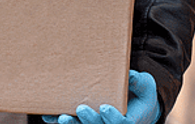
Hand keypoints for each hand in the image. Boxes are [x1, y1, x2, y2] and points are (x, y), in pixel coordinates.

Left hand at [42, 70, 158, 123]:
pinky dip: (62, 122)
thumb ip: (138, 81)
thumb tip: (130, 75)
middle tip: (81, 108)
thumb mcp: (145, 85)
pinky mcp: (86, 122)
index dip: (113, 118)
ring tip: (61, 117)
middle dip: (90, 120)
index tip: (104, 107)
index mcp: (130, 121)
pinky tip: (50, 117)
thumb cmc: (140, 93)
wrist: (135, 104)